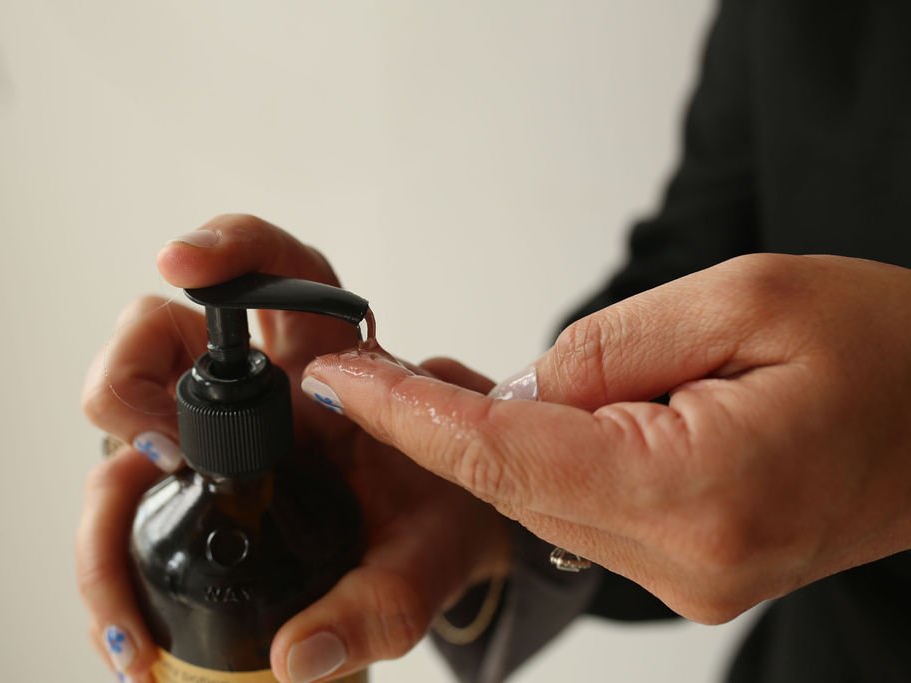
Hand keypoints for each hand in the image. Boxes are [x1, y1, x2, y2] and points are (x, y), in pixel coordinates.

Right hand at [78, 215, 509, 681]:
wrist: (442, 543)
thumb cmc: (440, 521)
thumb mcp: (429, 558)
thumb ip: (383, 601)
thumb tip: (298, 656)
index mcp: (332, 365)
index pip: (282, 274)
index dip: (231, 249)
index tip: (182, 263)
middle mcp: (264, 385)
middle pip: (161, 333)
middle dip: (127, 379)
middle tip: (161, 453)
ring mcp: (219, 430)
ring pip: (125, 417)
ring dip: (108, 501)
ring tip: (127, 603)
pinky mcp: (193, 475)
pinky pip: (127, 495)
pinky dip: (110, 558)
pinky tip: (125, 628)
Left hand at [304, 254, 910, 623]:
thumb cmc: (885, 348)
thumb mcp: (743, 299)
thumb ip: (606, 349)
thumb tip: (517, 388)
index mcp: (699, 491)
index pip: (504, 454)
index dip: (407, 416)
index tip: (339, 379)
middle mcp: (684, 559)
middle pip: (515, 481)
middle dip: (444, 420)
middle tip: (380, 366)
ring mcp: (686, 576)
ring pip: (545, 496)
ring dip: (512, 434)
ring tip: (561, 370)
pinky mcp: (687, 568)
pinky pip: (584, 508)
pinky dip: (557, 457)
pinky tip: (582, 411)